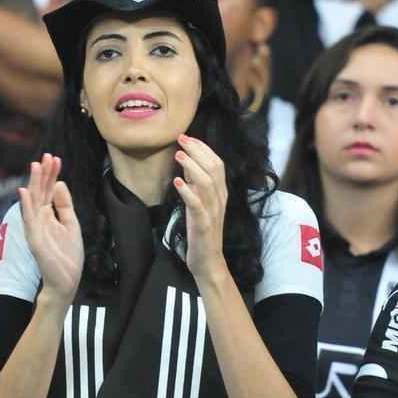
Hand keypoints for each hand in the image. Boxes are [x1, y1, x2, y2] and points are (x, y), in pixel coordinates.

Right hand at [18, 154, 83, 299]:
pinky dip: (26, 205)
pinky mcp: (34, 239)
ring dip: (33, 183)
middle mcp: (39, 219)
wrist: (66, 281)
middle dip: (43, 173)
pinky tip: (24, 191)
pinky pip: (29, 219)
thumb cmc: (67, 255)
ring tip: (35, 165)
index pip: (48, 190)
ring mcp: (35, 228)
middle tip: (46, 155)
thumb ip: (64, 205)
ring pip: (33, 201)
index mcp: (48, 215)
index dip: (51, 174)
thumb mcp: (70, 224)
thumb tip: (59, 183)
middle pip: (39, 191)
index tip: (55, 158)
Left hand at [174, 135, 228, 280]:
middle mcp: (220, 199)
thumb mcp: (201, 203)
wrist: (208, 261)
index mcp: (220, 193)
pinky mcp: (204, 224)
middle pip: (214, 168)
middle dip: (197, 151)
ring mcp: (213, 211)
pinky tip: (177, 182)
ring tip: (178, 155)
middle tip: (181, 139)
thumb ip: (197, 185)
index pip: (217, 163)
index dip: (203, 148)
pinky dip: (187, 191)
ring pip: (207, 183)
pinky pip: (197, 204)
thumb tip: (187, 164)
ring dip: (192, 167)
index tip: (187, 136)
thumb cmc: (202, 231)